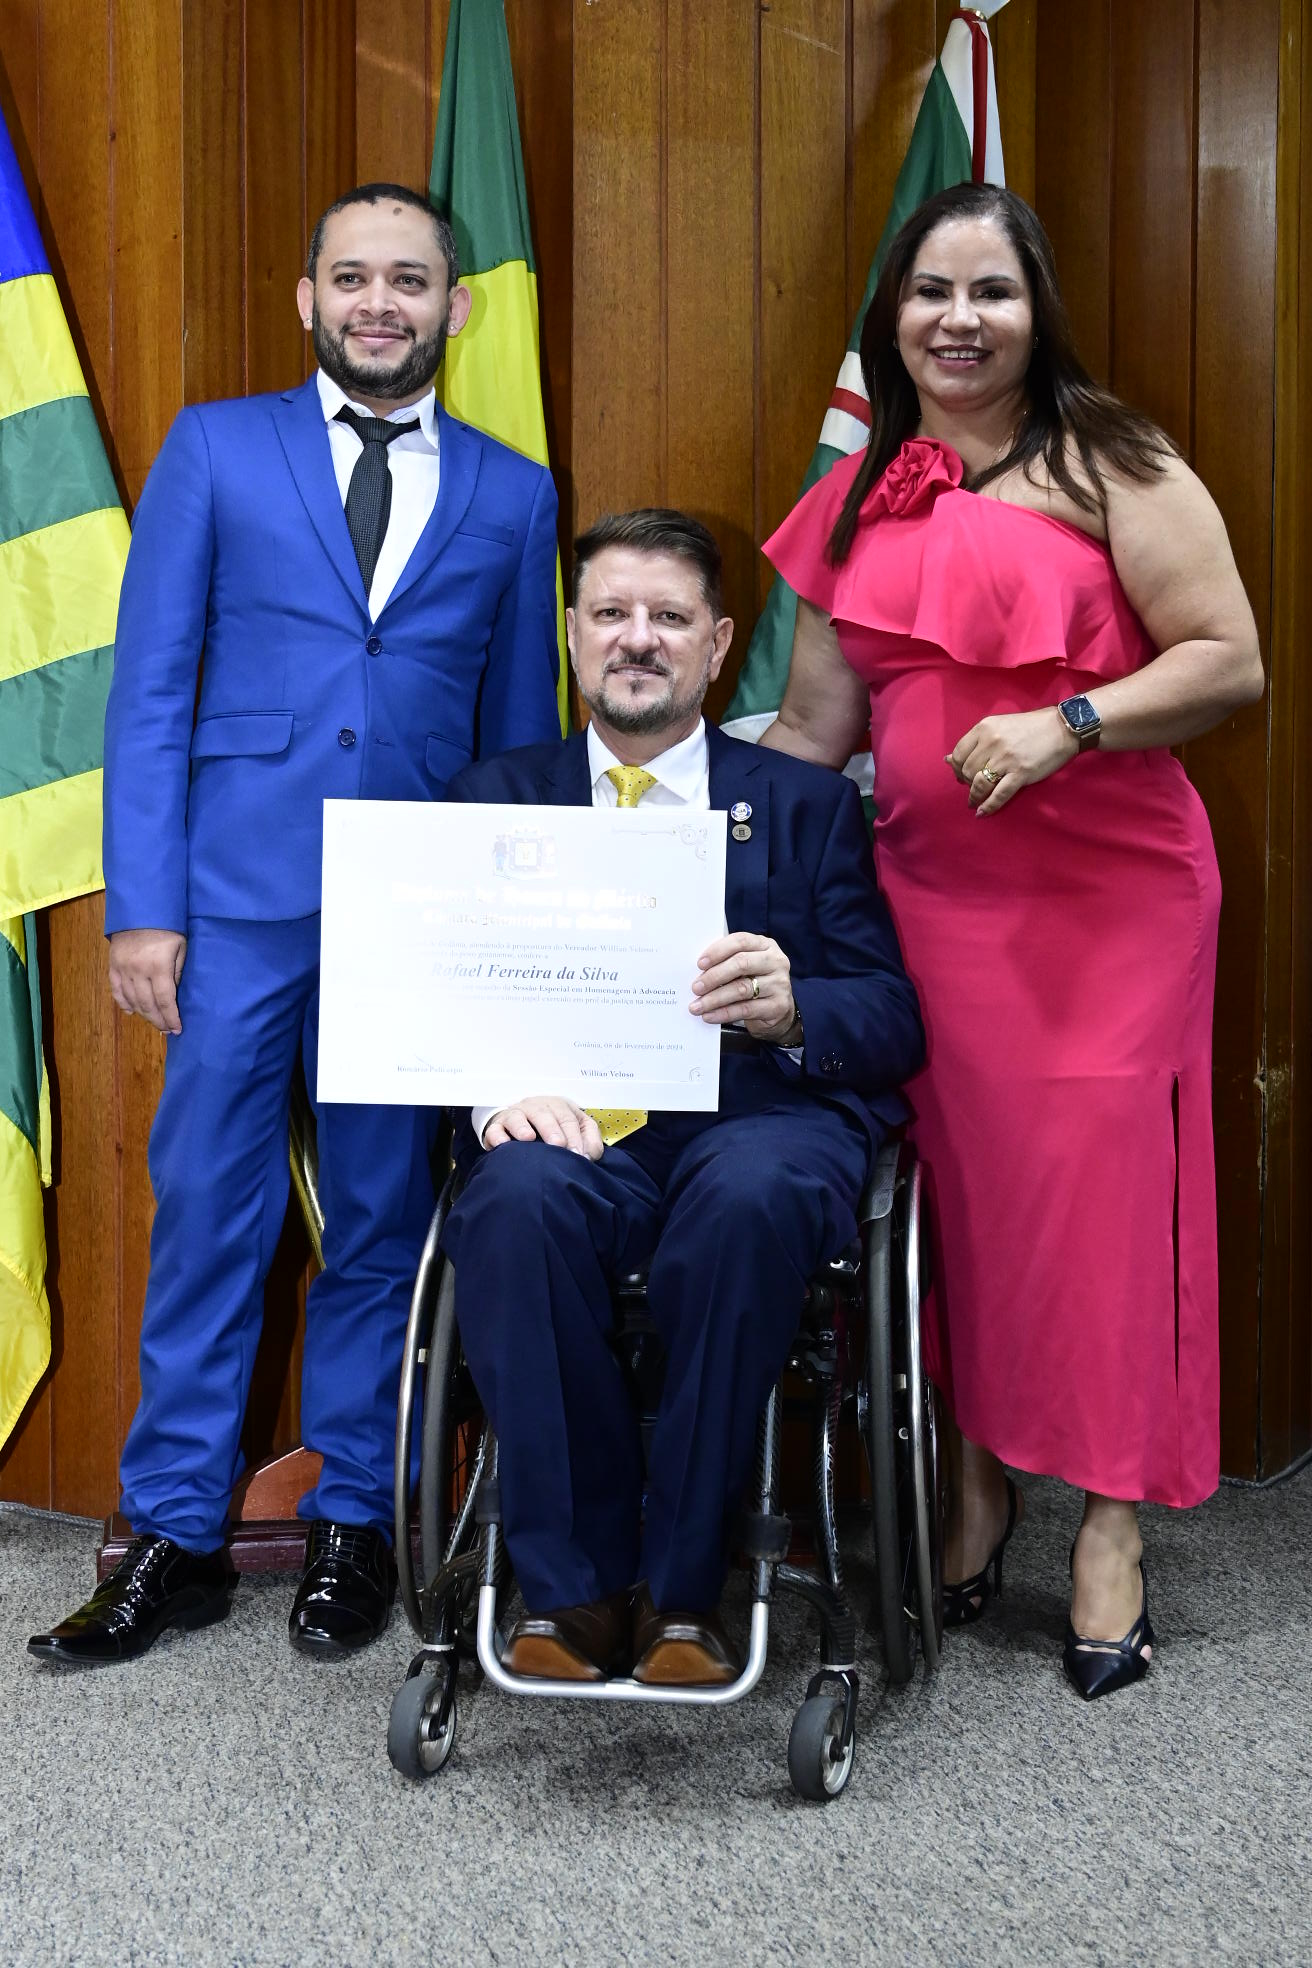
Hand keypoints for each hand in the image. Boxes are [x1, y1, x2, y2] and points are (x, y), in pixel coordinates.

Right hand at [108, 928, 187, 1034]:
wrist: (140, 909)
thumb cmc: (168, 927)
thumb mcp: (180, 948)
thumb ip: (176, 972)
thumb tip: (172, 995)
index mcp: (159, 967)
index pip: (165, 1000)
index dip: (171, 1017)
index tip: (177, 1028)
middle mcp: (139, 971)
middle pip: (148, 1004)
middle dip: (158, 1020)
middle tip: (166, 1029)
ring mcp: (123, 968)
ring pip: (132, 1000)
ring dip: (143, 1014)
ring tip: (154, 1023)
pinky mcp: (113, 965)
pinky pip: (116, 989)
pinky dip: (123, 1002)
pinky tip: (131, 1012)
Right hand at [484, 1097, 603, 1158]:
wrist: (522, 1125)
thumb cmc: (554, 1130)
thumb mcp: (576, 1130)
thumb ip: (589, 1141)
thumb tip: (589, 1156)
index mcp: (558, 1107)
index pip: (568, 1118)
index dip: (574, 1136)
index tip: (578, 1154)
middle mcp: (535, 1108)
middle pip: (544, 1114)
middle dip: (552, 1129)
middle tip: (558, 1146)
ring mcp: (515, 1116)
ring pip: (517, 1117)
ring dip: (522, 1127)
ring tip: (529, 1138)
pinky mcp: (497, 1127)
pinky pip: (495, 1129)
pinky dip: (498, 1136)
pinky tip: (504, 1144)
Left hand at [691, 932, 797, 1040]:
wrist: (778, 1010)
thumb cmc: (755, 982)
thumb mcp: (746, 967)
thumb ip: (728, 961)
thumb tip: (699, 970)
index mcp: (766, 945)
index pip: (741, 941)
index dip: (718, 951)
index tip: (700, 964)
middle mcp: (776, 962)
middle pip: (742, 963)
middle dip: (714, 976)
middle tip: (696, 987)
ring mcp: (779, 984)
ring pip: (742, 988)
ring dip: (715, 998)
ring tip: (697, 1005)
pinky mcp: (778, 1006)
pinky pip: (745, 1009)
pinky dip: (724, 1013)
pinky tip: (709, 1015)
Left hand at [945, 708, 1079, 814]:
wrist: (1062, 728)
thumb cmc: (1029, 727)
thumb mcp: (998, 726)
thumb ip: (974, 742)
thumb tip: (947, 760)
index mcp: (984, 728)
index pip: (959, 754)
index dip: (957, 768)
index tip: (961, 775)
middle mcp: (992, 742)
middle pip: (968, 771)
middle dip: (967, 782)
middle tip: (972, 787)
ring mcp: (1006, 759)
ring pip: (979, 784)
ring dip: (974, 796)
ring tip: (974, 802)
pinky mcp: (1020, 774)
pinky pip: (998, 795)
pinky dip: (988, 806)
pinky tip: (982, 812)